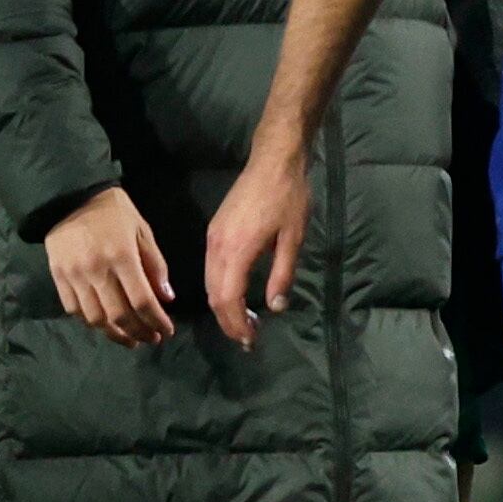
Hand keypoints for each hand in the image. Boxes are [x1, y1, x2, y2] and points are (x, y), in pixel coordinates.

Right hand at [46, 186, 173, 347]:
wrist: (69, 198)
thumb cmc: (114, 212)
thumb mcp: (142, 231)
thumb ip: (155, 265)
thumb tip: (166, 299)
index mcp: (122, 257)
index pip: (142, 300)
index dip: (156, 321)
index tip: (167, 331)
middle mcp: (97, 271)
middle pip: (119, 315)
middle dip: (139, 332)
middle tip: (151, 339)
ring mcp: (74, 276)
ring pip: (95, 319)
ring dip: (115, 334)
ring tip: (130, 338)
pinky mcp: (58, 278)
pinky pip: (74, 310)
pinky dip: (91, 322)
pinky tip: (105, 324)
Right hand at [205, 149, 311, 347]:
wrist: (274, 160)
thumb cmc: (289, 197)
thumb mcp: (293, 238)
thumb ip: (283, 274)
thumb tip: (275, 307)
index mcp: (235, 250)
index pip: (228, 299)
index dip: (236, 324)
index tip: (250, 341)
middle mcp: (216, 246)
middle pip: (213, 295)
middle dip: (228, 321)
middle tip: (248, 338)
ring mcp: (212, 237)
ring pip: (209, 283)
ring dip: (223, 306)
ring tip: (245, 322)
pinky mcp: (214, 230)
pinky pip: (210, 269)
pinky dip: (220, 289)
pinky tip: (237, 295)